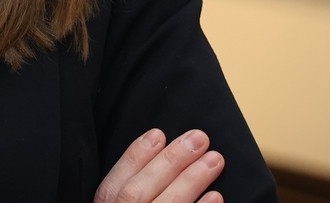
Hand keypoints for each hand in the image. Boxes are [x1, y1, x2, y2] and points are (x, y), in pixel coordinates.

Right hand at [94, 128, 224, 202]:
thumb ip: (123, 190)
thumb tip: (151, 151)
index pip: (114, 183)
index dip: (136, 156)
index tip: (158, 133)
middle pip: (139, 191)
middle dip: (169, 162)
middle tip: (198, 138)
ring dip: (191, 181)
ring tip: (214, 159)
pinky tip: (216, 196)